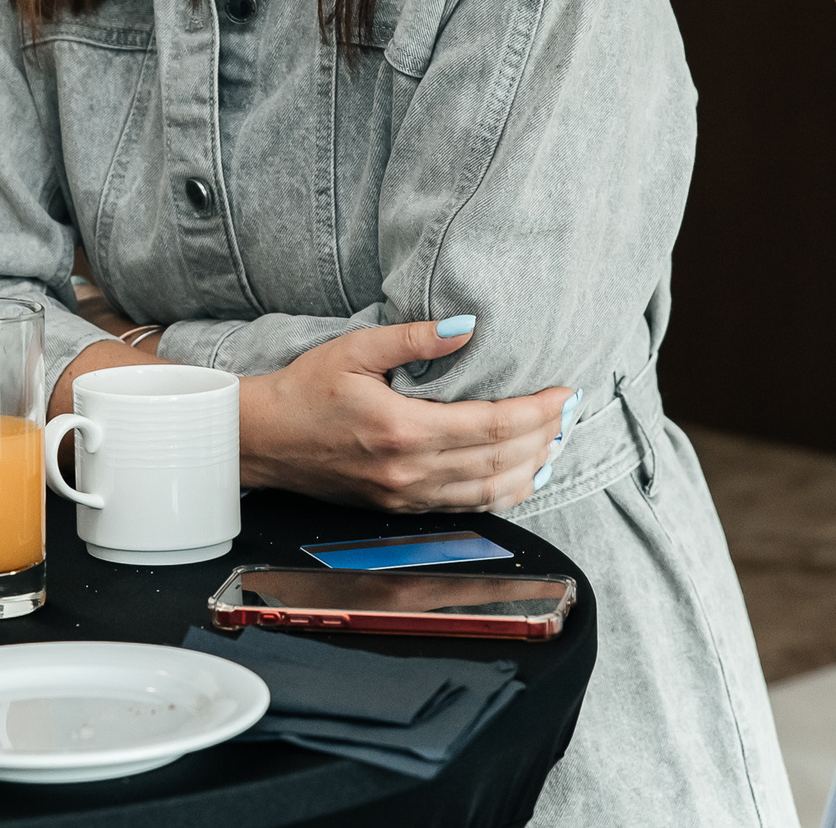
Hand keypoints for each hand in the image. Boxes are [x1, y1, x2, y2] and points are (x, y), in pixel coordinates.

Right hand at [238, 319, 572, 511]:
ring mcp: (406, 497)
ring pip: (489, 492)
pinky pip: (466, 506)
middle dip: (545, 436)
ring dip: (531, 468)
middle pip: (500, 461)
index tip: (565, 392)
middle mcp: (410, 472)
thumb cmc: (305, 389)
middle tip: (571, 412)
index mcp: (403, 430)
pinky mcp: (401, 508)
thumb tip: (467, 326)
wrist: (264, 440)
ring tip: (556, 442)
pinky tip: (519, 474)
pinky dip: (502, 492)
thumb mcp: (354, 348)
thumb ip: (413, 338)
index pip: (491, 426)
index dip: (537, 411)